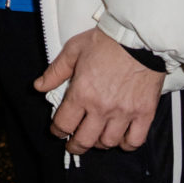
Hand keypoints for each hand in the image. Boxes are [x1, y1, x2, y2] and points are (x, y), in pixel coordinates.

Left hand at [37, 28, 164, 152]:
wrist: (140, 37)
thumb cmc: (108, 41)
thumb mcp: (74, 50)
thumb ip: (55, 71)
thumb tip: (39, 86)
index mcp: (82, 93)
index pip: (64, 124)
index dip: (57, 131)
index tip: (58, 131)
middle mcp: (102, 107)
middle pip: (84, 140)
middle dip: (75, 146)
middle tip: (74, 144)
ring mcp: (124, 112)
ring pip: (108, 142)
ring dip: (99, 144)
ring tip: (97, 138)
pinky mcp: (144, 113)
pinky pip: (134, 140)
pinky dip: (126, 144)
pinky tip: (121, 138)